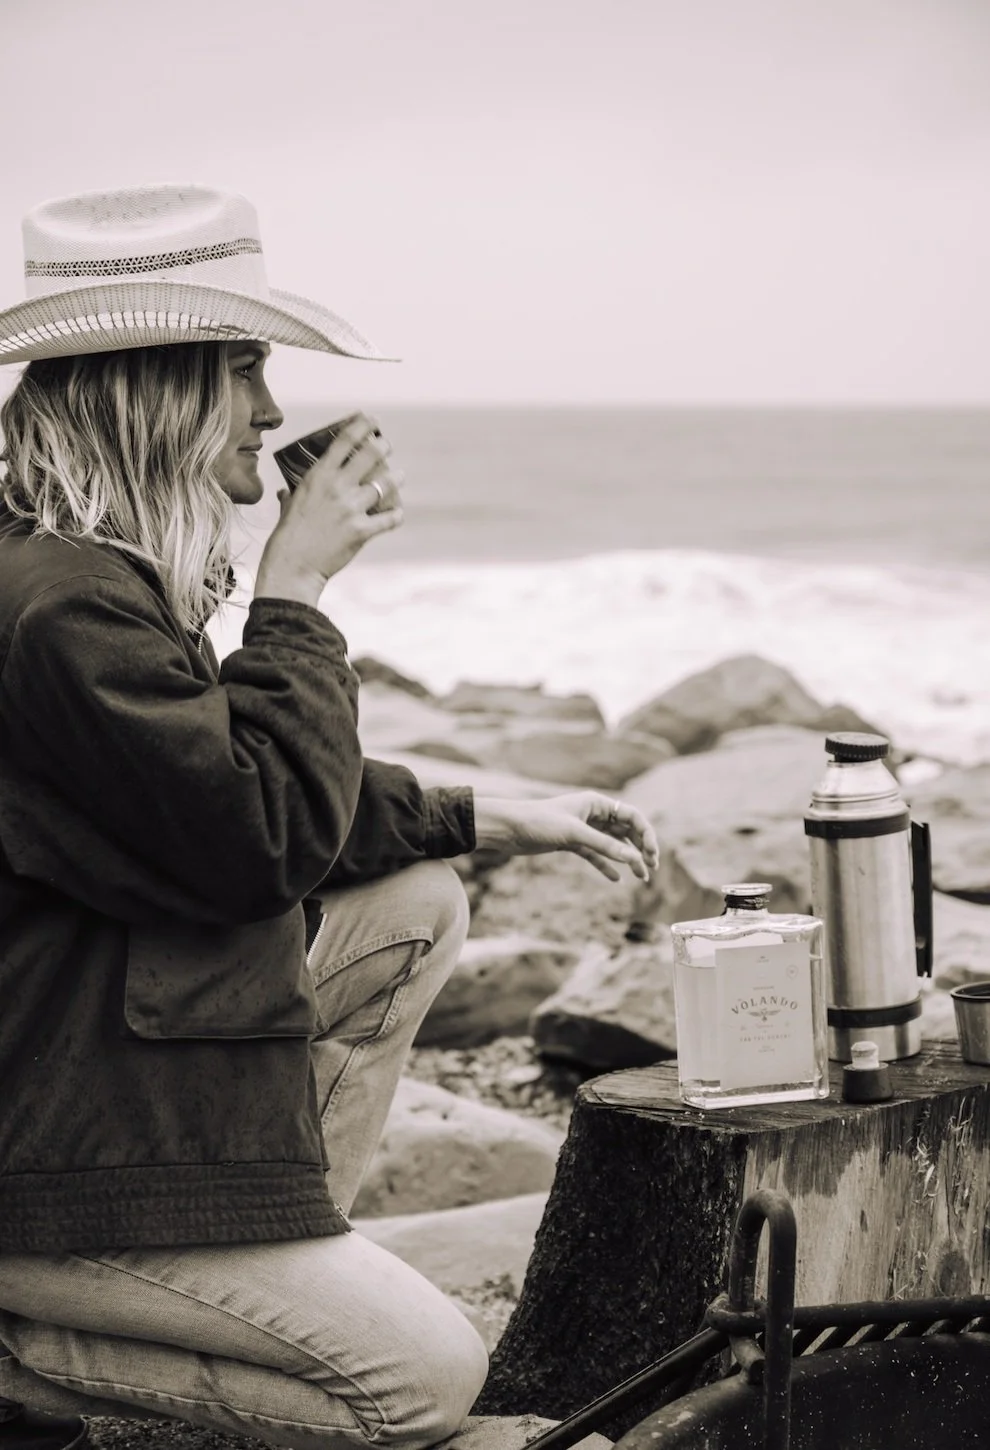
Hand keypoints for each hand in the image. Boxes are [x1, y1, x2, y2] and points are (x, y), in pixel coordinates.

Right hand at [255, 413, 403, 606]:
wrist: (292, 566)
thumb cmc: (287, 536)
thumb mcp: (289, 506)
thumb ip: (291, 494)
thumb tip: (286, 493)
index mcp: (319, 476)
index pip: (344, 440)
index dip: (362, 425)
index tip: (372, 420)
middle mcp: (337, 487)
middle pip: (372, 454)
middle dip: (384, 447)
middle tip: (386, 448)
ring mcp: (351, 508)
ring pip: (387, 483)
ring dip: (396, 478)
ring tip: (399, 477)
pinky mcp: (362, 531)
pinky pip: (390, 518)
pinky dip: (396, 515)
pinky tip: (396, 514)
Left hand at [472, 791, 659, 882]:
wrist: (508, 829)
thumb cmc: (539, 822)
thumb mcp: (574, 834)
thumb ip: (605, 846)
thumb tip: (634, 859)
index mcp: (597, 803)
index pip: (632, 816)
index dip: (646, 834)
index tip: (652, 855)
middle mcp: (593, 814)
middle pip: (626, 831)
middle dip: (641, 849)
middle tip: (651, 869)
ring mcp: (583, 829)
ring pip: (613, 845)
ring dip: (628, 859)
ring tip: (641, 878)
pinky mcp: (571, 843)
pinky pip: (595, 855)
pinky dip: (607, 866)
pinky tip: (616, 879)